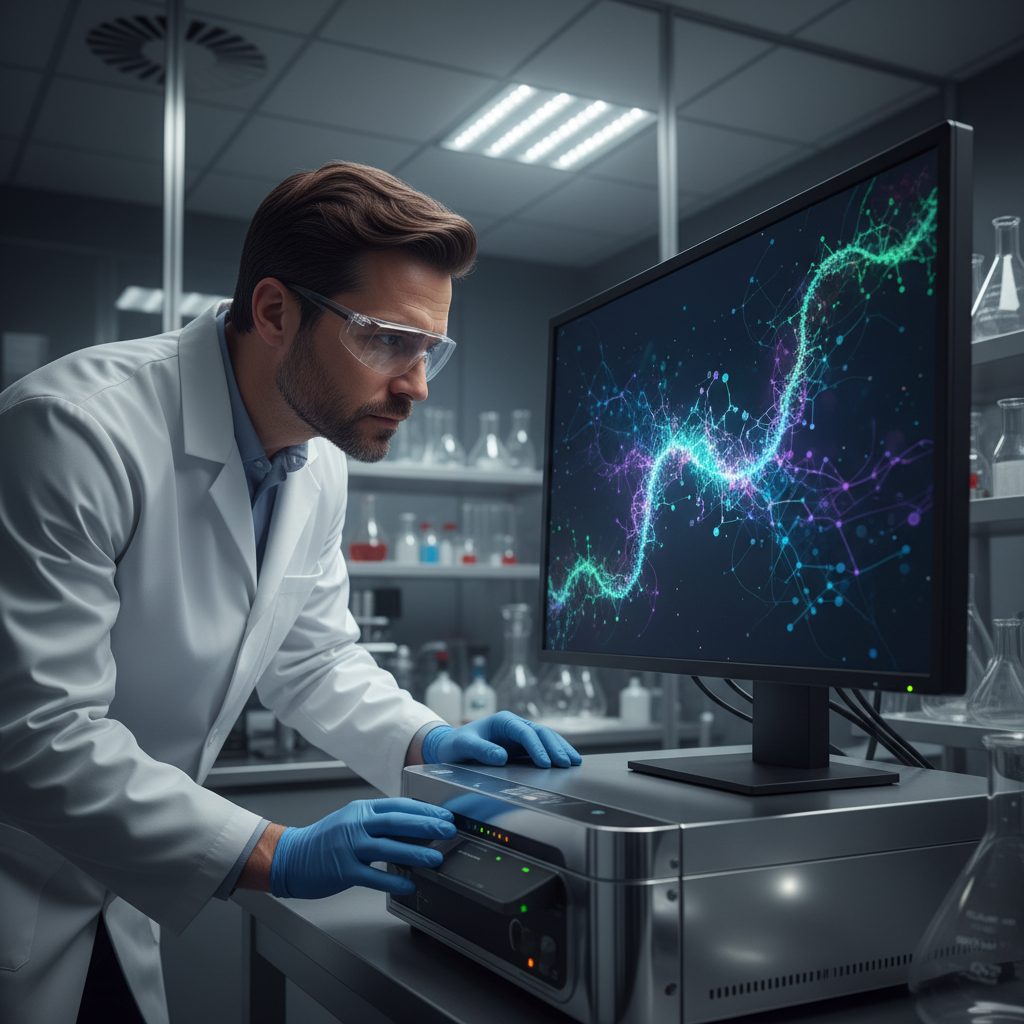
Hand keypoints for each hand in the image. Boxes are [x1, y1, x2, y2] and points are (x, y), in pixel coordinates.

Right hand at [269, 797, 454, 898]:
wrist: (291, 857)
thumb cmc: (325, 840)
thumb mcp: (352, 822)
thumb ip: (379, 823)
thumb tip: (414, 829)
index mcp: (361, 810)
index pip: (399, 805)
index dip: (424, 809)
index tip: (444, 814)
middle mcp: (356, 824)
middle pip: (397, 821)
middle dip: (427, 825)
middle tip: (449, 830)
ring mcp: (349, 847)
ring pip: (388, 847)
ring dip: (416, 852)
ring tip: (436, 858)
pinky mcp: (343, 870)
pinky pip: (373, 876)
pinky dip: (393, 880)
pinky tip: (409, 884)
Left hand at [421, 712, 582, 768]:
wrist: (450, 747)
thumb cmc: (455, 744)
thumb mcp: (463, 746)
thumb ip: (480, 750)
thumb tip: (501, 757)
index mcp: (503, 721)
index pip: (525, 732)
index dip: (537, 746)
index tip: (545, 763)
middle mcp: (514, 726)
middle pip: (541, 733)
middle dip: (555, 747)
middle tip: (566, 763)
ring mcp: (519, 737)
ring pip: (546, 739)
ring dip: (560, 749)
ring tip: (574, 762)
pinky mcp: (521, 748)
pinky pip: (542, 748)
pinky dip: (555, 753)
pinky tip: (566, 762)